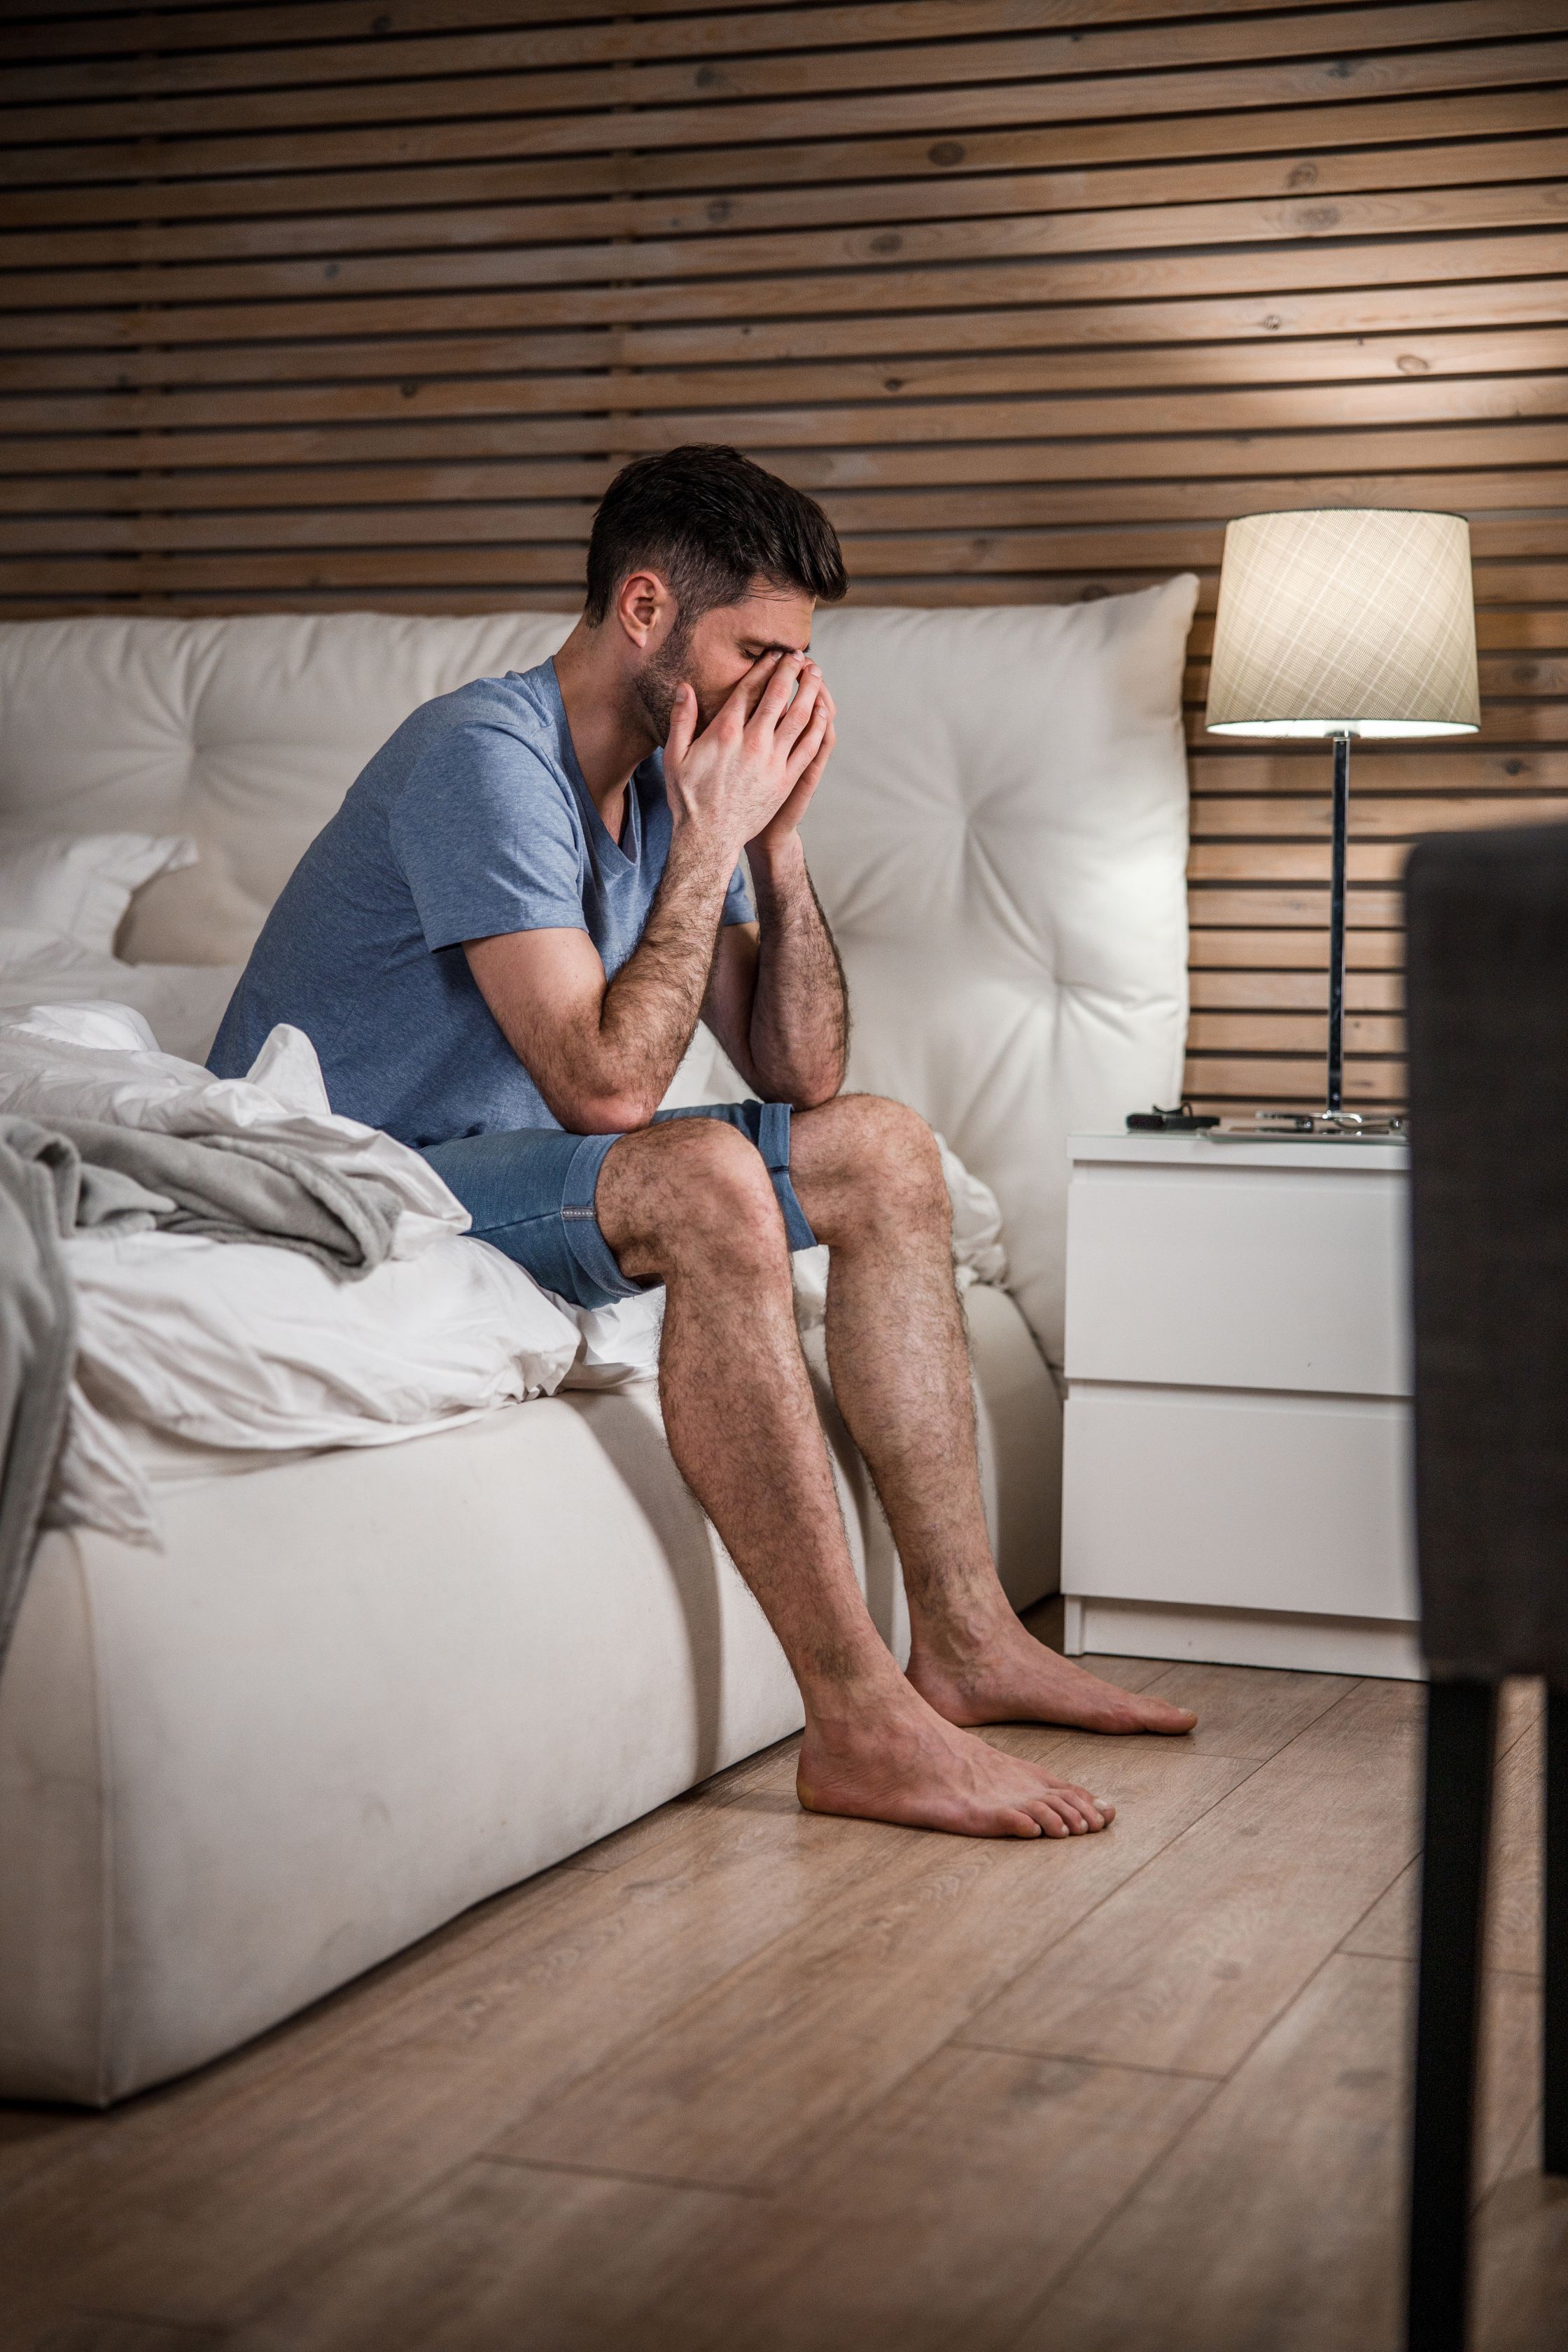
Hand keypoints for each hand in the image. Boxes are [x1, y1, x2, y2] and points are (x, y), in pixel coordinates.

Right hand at [663, 652, 832, 867]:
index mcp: (724, 732)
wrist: (709, 838)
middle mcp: (752, 742)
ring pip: (799, 716)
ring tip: (816, 674)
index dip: (765, 667)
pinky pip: (808, 746)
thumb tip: (685, 688)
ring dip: (810, 691)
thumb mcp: (674, 757)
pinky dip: (818, 725)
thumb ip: (681, 720)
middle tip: (800, 656)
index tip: (775, 653)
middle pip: (778, 696)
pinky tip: (823, 711)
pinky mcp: (786, 779)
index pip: (750, 688)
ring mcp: (772, 761)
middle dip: (791, 671)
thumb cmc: (688, 799)